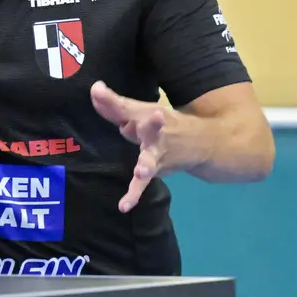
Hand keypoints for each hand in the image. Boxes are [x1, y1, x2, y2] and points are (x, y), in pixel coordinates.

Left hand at [89, 81, 204, 212]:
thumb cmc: (163, 124)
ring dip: (146, 164)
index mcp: (150, 115)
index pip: (126, 107)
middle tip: (158, 116)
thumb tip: (94, 89)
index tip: (96, 90)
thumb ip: (115, 105)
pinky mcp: (157, 170)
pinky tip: (123, 206)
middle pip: (150, 128)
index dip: (110, 100)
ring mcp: (158, 154)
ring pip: (150, 159)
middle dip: (152, 123)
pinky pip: (143, 184)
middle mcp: (156, 134)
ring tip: (142, 171)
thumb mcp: (141, 111)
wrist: (202, 143)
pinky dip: (133, 195)